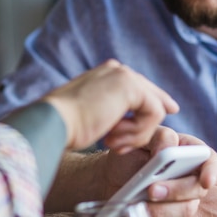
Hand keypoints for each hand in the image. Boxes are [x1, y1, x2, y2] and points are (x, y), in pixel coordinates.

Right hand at [43, 59, 178, 152]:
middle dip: (143, 126)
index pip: (139, 88)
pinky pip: (154, 114)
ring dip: (136, 133)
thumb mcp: (93, 114)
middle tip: (122, 147)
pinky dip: (139, 132)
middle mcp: (116, 70)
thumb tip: (126, 121)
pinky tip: (115, 139)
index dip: (150, 108)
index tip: (161, 119)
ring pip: (153, 109)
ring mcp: (124, 75)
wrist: (54, 122)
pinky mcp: (131, 87)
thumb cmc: (66, 125)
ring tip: (112, 143)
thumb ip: (111, 111)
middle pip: (151, 95)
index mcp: (106, 74)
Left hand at [100, 128, 216, 216]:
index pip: (210, 160)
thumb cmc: (131, 154)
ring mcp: (182, 197)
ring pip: (186, 208)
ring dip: (163, 207)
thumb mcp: (143, 138)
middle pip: (199, 188)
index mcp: (188, 151)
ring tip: (140, 203)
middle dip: (177, 191)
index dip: (212, 171)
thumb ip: (161, 137)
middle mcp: (190, 175)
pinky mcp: (171, 212)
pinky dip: (156, 215)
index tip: (206, 181)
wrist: (113, 177)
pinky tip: (139, 210)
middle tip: (152, 190)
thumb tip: (168, 150)